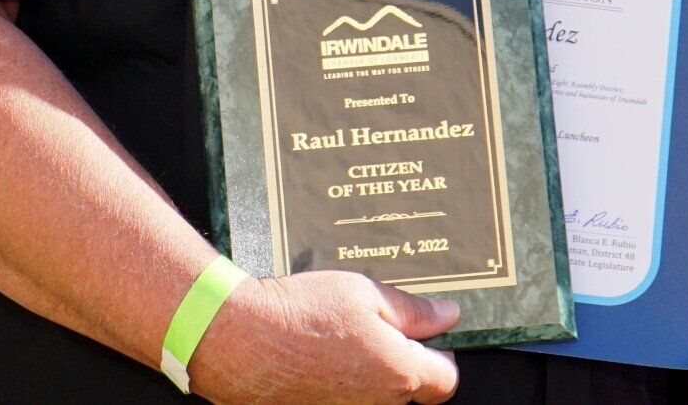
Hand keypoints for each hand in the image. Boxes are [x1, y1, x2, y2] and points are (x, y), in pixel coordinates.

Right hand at [192, 271, 459, 403]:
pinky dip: (339, 384)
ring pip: (376, 398)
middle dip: (401, 358)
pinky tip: (320, 357)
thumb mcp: (366, 293)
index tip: (428, 334)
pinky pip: (344, 402)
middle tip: (376, 326)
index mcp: (399, 372)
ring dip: (369, 373)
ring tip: (341, 339)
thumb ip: (414, 309)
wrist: (240, 341)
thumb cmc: (301, 313)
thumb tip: (447, 315)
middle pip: (410, 389)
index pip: (445, 379)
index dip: (441, 353)